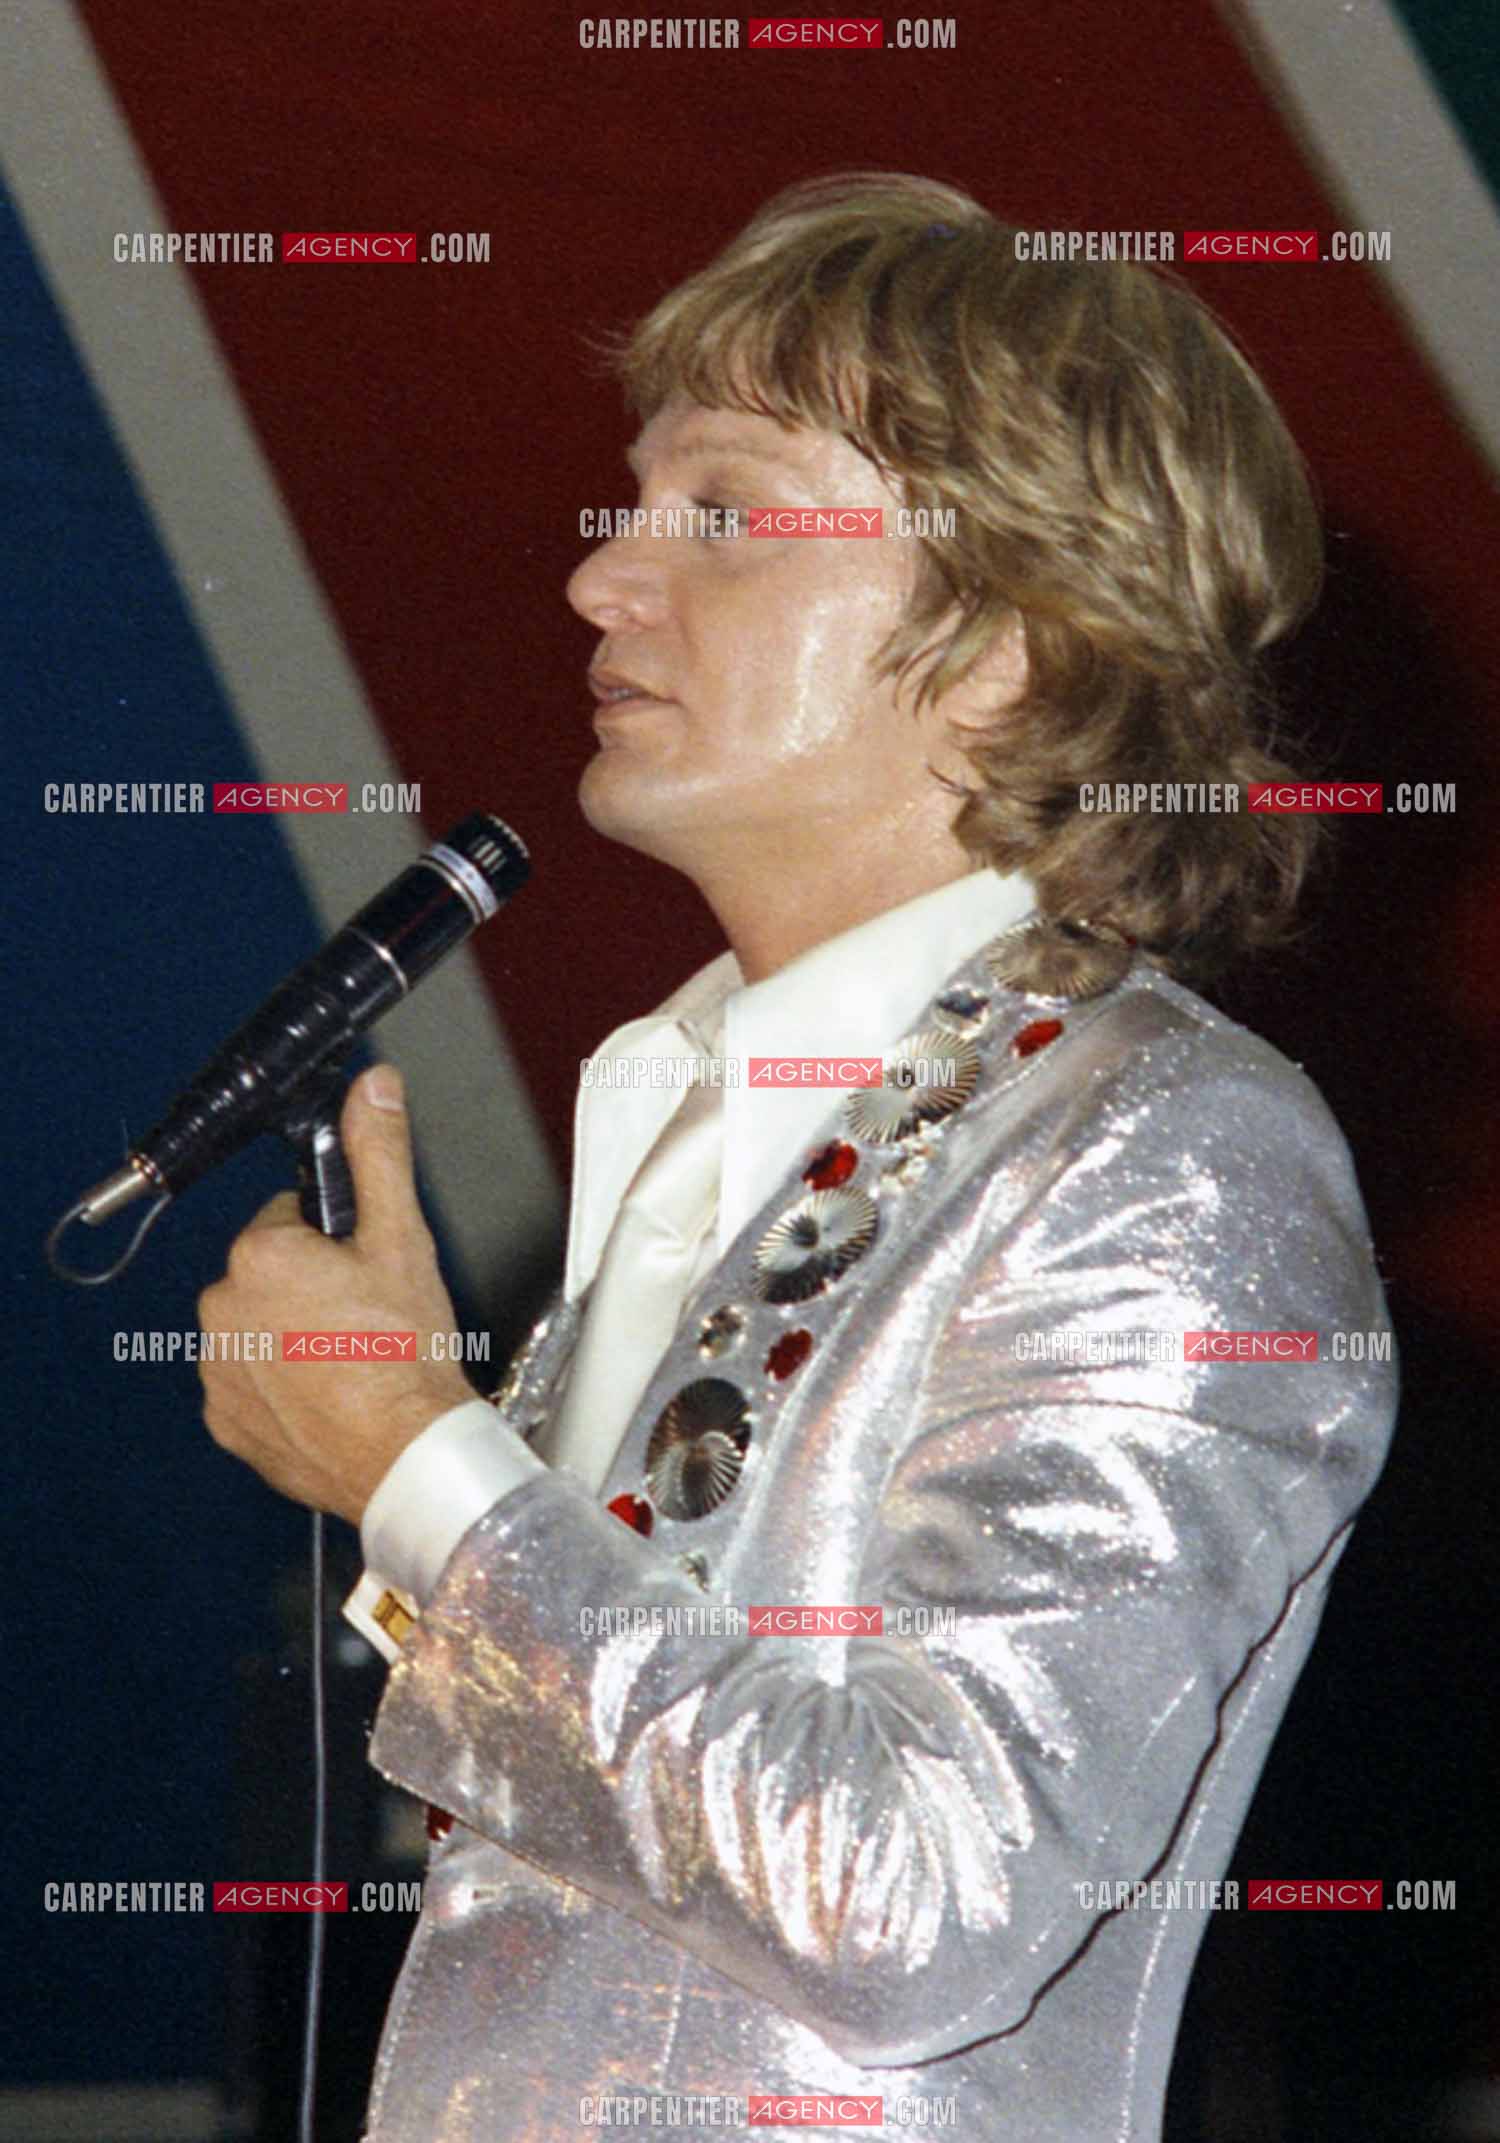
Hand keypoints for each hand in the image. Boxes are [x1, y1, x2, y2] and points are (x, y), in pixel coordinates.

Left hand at [198, 1064, 474, 1523]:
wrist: (404, 1455)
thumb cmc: (405, 1356)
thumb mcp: (403, 1238)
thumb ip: (379, 1155)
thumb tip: (374, 1089)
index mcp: (260, 1256)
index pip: (288, 1220)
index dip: (333, 1241)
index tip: (363, 1271)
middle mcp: (223, 1309)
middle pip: (269, 1275)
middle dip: (310, 1288)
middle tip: (365, 1317)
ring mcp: (218, 1370)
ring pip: (258, 1328)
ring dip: (294, 1337)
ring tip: (353, 1361)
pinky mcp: (226, 1421)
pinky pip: (250, 1385)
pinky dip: (283, 1389)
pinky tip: (330, 1396)